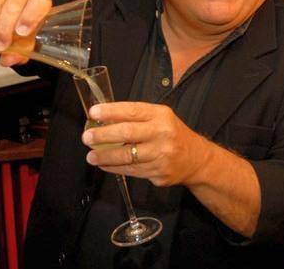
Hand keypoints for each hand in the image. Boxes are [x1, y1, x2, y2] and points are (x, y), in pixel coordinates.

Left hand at [81, 102, 210, 186]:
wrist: (196, 159)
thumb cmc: (172, 134)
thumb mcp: (159, 117)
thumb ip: (136, 117)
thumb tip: (104, 119)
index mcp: (161, 115)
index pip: (132, 111)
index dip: (111, 111)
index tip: (93, 112)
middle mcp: (162, 134)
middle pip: (128, 133)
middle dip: (104, 135)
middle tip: (87, 137)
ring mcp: (161, 155)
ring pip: (127, 156)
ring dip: (105, 156)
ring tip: (91, 155)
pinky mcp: (159, 173)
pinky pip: (132, 171)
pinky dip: (114, 168)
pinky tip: (104, 164)